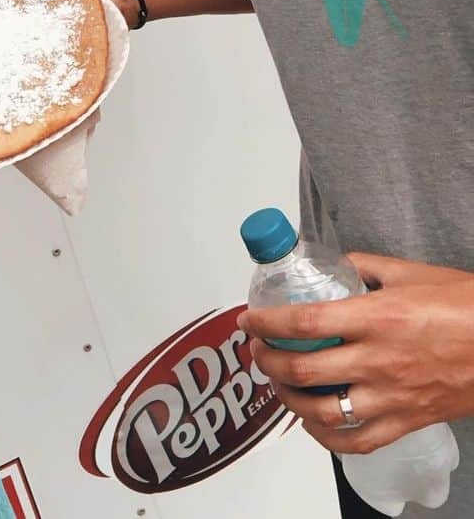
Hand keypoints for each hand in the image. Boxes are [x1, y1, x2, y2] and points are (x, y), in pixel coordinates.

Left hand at [239, 253, 473, 453]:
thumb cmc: (463, 305)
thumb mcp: (409, 272)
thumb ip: (366, 267)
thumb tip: (336, 265)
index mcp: (376, 317)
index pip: (303, 322)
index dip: (267, 323)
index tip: (251, 320)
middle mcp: (378, 360)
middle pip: (302, 368)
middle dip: (267, 359)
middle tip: (257, 349)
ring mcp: (391, 396)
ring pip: (322, 409)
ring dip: (288, 397)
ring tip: (277, 382)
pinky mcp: (407, 421)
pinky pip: (356, 440)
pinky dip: (326, 436)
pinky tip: (312, 421)